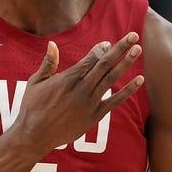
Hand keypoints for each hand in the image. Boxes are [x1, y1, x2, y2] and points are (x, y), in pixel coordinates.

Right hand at [14, 33, 143, 153]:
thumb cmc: (32, 108)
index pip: (90, 59)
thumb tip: (52, 44)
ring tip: (138, 49)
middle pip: (105, 64)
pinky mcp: (94, 116)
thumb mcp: (35, 82)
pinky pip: (115, 101)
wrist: (35, 136)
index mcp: (67, 78)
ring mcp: (89, 103)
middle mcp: (81, 88)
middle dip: (120, 48)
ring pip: (111, 79)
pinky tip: (139, 79)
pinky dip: (128, 90)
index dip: (101, 49)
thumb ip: (48, 63)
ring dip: (126, 63)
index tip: (108, 43)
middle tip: (134, 36)